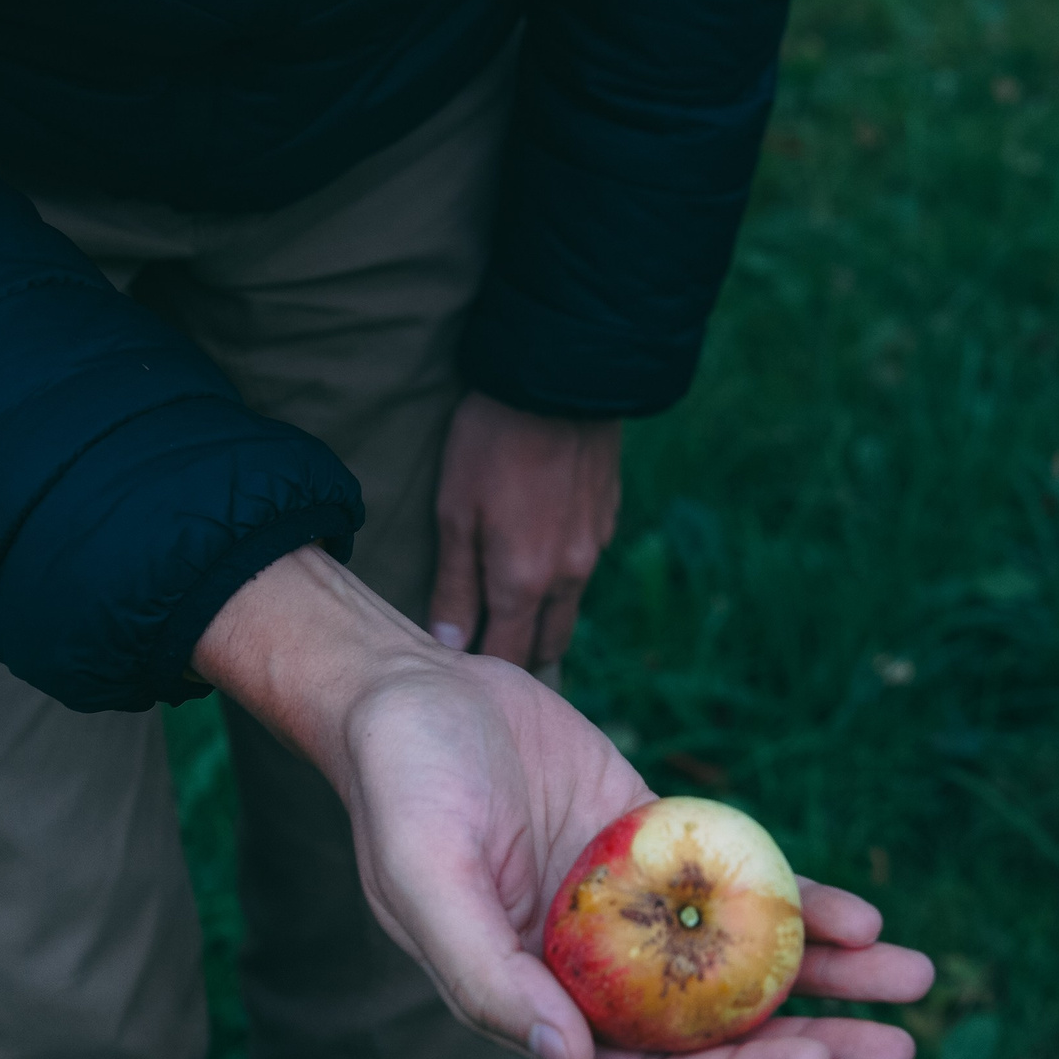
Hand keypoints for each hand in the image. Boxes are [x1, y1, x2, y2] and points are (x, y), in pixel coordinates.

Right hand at [195, 549, 933, 1058]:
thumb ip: (486, 976)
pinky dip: (799, 901)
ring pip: (742, 964)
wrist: (410, 684)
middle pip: (714, 1033)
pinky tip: (860, 911)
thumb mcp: (425, 878)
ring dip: (829, 979)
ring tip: (915, 978)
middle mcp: (591, 970)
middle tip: (898, 1050)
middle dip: (810, 1044)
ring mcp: (631, 907)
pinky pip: (739, 884)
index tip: (813, 1057)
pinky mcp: (655, 842)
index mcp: (534, 1002)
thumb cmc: (400, 782)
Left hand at [428, 392, 622, 674]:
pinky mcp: (609, 517)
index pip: (509, 655)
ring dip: (544, 618)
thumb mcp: (455, 512)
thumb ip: (454, 584)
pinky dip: (563, 576)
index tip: (466, 679)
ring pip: (570, 606)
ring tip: (515, 616)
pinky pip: (584, 565)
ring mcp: (596, 547)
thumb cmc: (492, 442)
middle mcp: (569, 576)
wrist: (560, 379)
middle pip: (549, 642)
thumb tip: (449, 643)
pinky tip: (542, 554)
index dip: (487, 672)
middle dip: (523, 657)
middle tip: (494, 663)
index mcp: (525, 581)